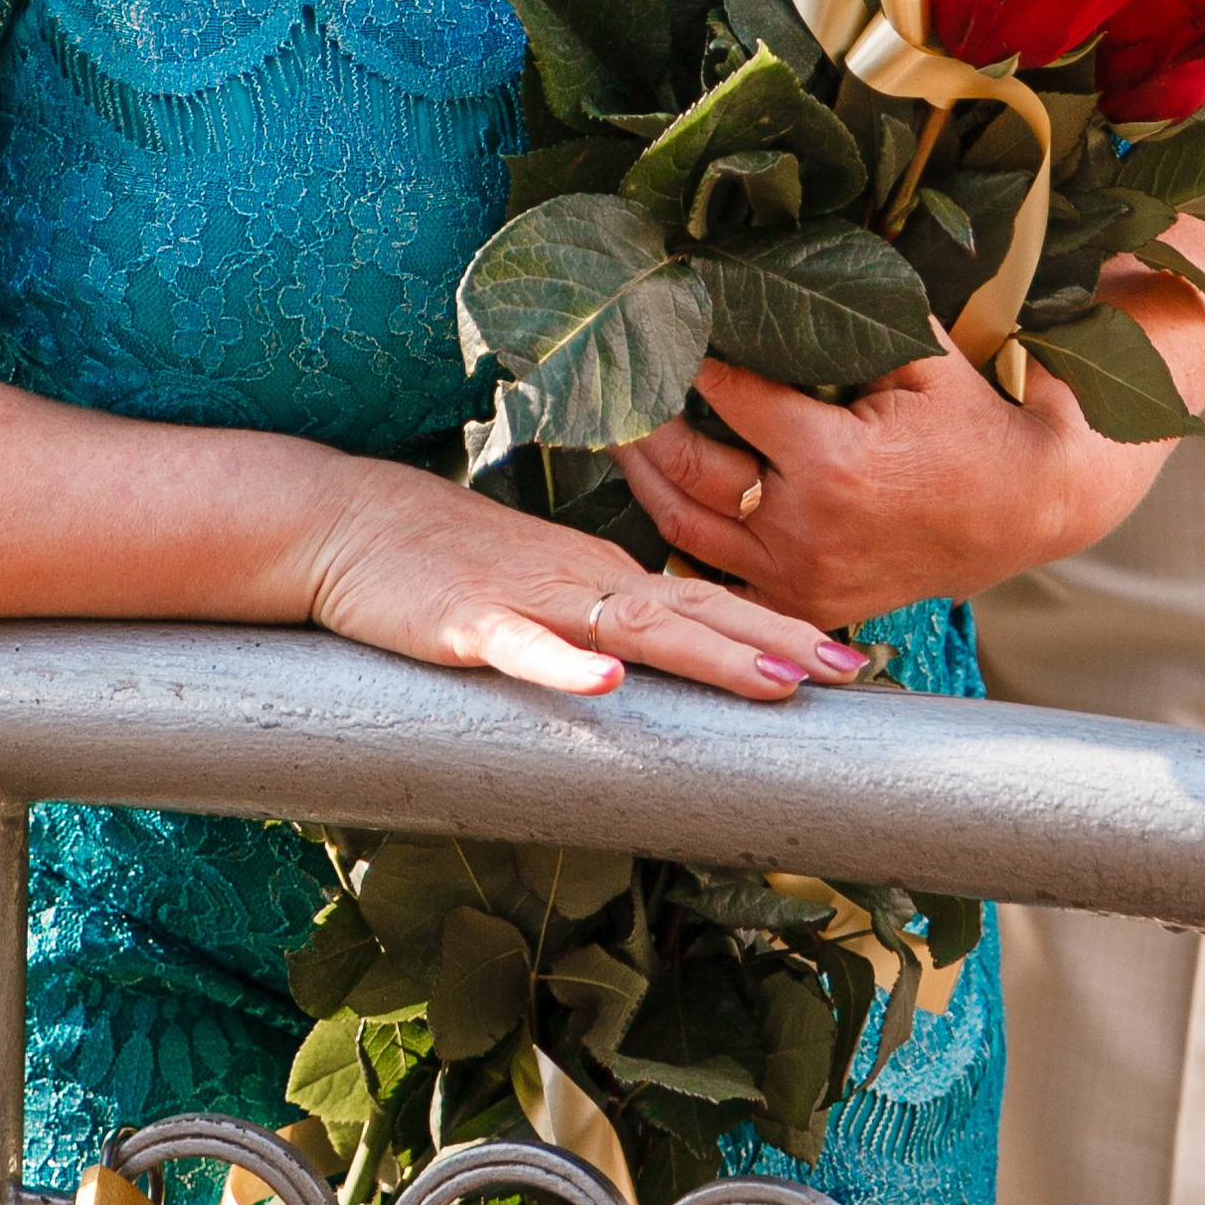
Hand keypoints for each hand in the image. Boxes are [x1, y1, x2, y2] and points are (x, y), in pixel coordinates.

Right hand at [297, 452, 877, 704]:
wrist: (349, 520)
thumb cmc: (446, 564)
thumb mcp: (539, 594)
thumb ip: (600, 623)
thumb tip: (666, 666)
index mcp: (605, 578)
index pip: (710, 606)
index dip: (779, 632)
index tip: (853, 658)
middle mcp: (583, 583)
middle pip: (697, 614)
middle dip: (777, 643)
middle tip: (855, 666)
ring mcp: (528, 600)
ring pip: (633, 627)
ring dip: (709, 654)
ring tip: (775, 680)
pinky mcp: (464, 624)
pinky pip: (520, 648)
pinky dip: (564, 667)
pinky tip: (605, 685)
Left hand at [614, 338, 1153, 631]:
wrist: (1023, 510)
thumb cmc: (970, 422)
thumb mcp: (920, 355)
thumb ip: (849, 316)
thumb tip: (771, 261)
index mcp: (833, 461)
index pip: (729, 392)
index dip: (690, 352)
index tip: (661, 316)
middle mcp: (806, 527)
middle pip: (689, 466)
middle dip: (642, 417)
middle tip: (615, 376)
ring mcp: (801, 576)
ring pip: (686, 528)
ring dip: (643, 478)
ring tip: (617, 433)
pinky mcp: (805, 602)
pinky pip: (717, 576)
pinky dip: (680, 538)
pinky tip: (658, 498)